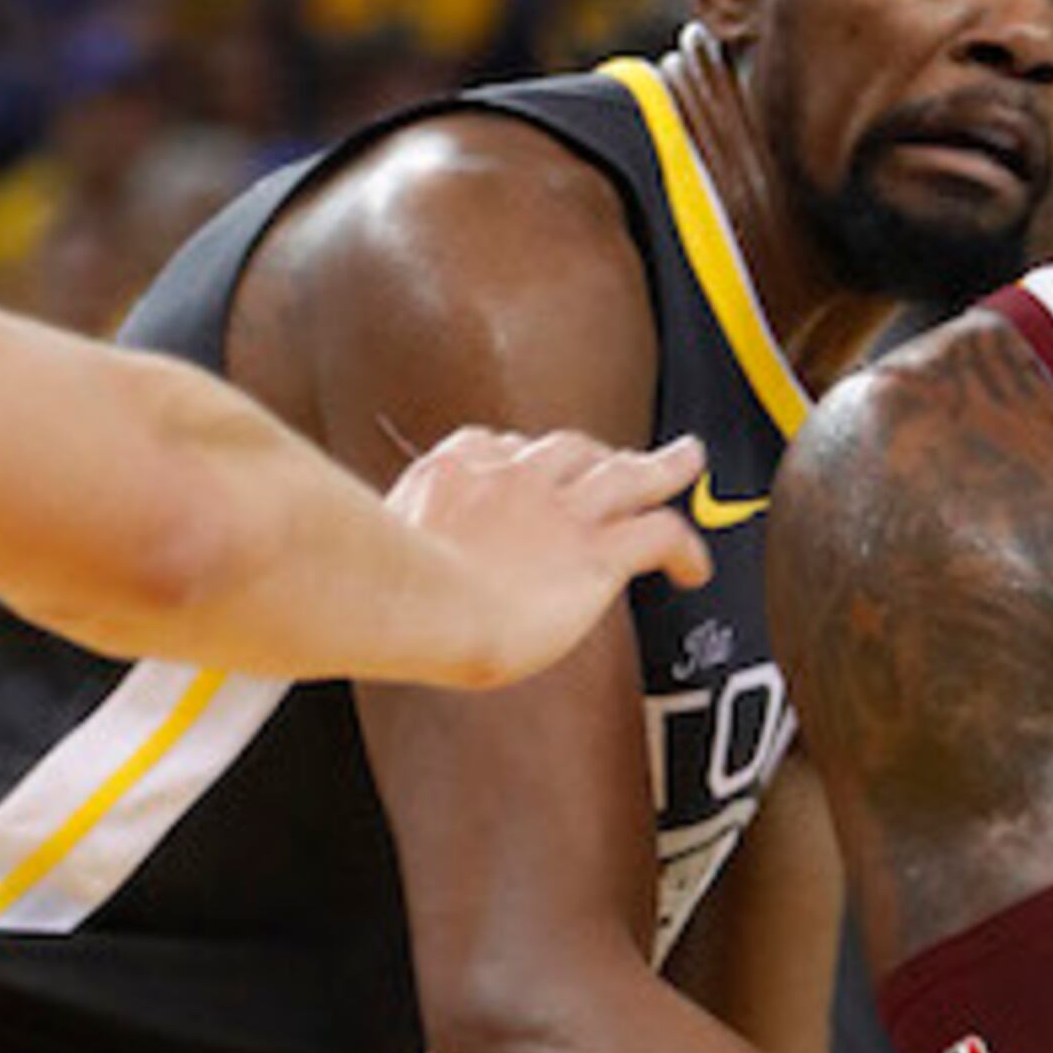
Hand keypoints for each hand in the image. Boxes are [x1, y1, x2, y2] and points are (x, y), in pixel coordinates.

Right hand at [384, 427, 714, 687]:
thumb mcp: (366, 550)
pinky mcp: (596, 554)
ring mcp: (559, 514)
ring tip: (687, 461)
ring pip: (627, 476)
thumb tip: (357, 569)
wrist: (418, 606)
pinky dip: (685, 548)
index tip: (524, 468)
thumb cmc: (379, 595)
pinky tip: (695, 569)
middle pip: (566, 448)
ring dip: (663, 466)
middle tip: (618, 457)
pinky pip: (659, 535)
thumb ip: (380, 545)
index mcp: (452, 474)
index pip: (494, 446)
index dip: (519, 456)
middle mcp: (511, 480)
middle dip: (595, 450)